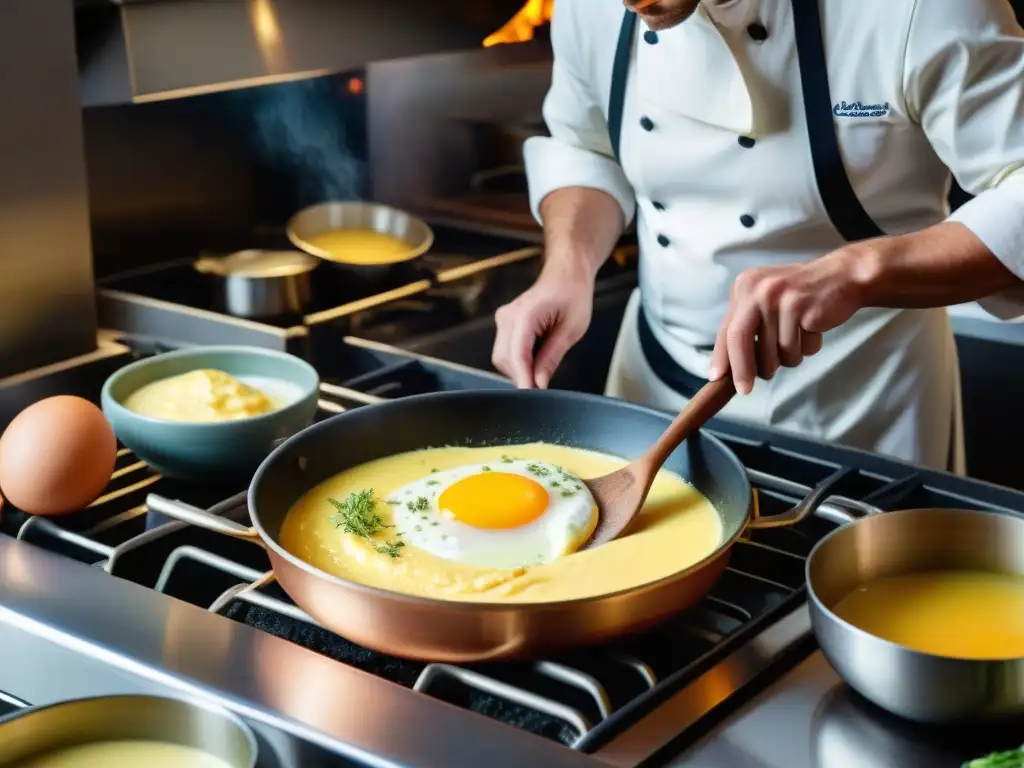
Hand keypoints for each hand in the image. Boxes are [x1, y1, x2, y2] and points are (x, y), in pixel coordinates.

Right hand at [492, 261, 594, 387]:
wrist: (566, 273)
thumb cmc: (573, 294)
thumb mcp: (572, 329)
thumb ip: (552, 357)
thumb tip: (539, 383)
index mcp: (526, 314)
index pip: (517, 355)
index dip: (523, 379)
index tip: (531, 397)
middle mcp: (508, 316)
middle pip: (504, 359)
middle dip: (521, 377)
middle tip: (542, 388)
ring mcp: (504, 319)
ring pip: (502, 357)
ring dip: (519, 370)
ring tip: (542, 370)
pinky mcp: (505, 323)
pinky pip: (506, 350)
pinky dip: (518, 361)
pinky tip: (536, 360)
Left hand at [709, 247, 867, 393]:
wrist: (844, 276)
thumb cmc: (802, 297)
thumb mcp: (767, 303)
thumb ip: (748, 328)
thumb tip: (729, 368)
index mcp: (744, 287)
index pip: (727, 330)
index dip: (721, 358)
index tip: (717, 379)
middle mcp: (757, 289)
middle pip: (740, 340)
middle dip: (743, 370)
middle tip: (746, 390)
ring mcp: (778, 296)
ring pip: (774, 351)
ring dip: (788, 357)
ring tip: (799, 338)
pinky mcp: (800, 306)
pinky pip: (798, 348)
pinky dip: (807, 348)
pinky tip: (814, 329)